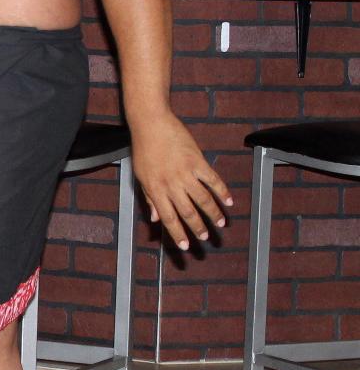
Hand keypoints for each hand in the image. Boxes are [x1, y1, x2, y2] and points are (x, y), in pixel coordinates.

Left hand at [130, 114, 232, 251]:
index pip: (168, 218)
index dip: (178, 233)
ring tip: (220, 223)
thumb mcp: (141, 176)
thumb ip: (149, 198)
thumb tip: (155, 219)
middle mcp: (171, 184)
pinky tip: (229, 201)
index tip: (186, 246)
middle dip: (198, 228)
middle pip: (188, 212)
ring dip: (213, 213)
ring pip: (203, 200)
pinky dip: (222, 191)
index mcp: (155, 190)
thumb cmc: (143, 149)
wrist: (151, 124)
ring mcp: (186, 173)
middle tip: (206, 237)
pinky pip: (213, 180)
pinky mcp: (198, 161)